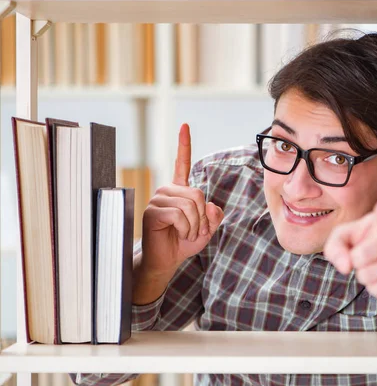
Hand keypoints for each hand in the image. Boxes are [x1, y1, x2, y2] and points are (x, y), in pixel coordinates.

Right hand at [141, 123, 223, 276]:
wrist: (166, 260)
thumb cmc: (184, 241)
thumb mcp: (207, 228)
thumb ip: (215, 215)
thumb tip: (211, 205)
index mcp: (180, 190)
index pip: (182, 163)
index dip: (184, 144)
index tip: (185, 125)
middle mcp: (168, 190)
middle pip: (197, 194)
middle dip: (203, 217)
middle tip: (196, 230)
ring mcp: (158, 199)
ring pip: (190, 206)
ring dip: (195, 225)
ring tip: (186, 234)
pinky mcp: (152, 211)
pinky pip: (179, 215)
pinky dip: (185, 229)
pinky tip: (178, 234)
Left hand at [323, 199, 376, 305]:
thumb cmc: (368, 243)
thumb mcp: (347, 236)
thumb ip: (336, 245)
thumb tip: (346, 266)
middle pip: (361, 255)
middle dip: (355, 261)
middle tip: (364, 256)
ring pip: (367, 274)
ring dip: (363, 275)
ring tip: (375, 266)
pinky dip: (373, 287)